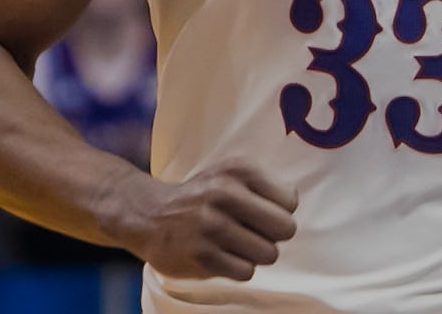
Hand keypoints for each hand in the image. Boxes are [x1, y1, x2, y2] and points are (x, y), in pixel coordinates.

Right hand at [109, 159, 297, 280]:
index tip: (259, 210)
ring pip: (269, 254)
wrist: (149, 215)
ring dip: (256, 253)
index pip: (290, 201)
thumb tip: (292, 205)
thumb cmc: (202, 196)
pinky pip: (246, 271)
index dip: (279, 210)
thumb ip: (266, 185)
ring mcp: (211, 227)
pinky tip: (222, 255)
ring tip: (236, 243)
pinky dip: (239, 267)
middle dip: (274, 235)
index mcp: (237, 171)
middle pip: (285, 228)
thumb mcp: (230, 175)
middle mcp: (224, 195)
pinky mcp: (202, 256)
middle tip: (254, 231)